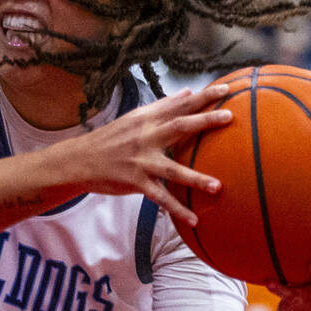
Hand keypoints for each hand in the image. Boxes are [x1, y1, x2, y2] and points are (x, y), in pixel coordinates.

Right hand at [74, 83, 232, 225]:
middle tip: (230, 117)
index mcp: (147, 119)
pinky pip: (159, 198)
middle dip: (205, 121)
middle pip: (178, 126)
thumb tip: (187, 92)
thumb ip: (162, 106)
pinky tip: (194, 220)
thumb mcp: (134, 117)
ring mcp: (140, 160)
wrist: (80, 159)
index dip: (202, 97)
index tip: (226, 90)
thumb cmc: (111, 138)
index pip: (179, 105)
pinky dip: (176, 209)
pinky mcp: (135, 181)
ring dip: (195, 178)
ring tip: (218, 186)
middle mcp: (145, 137)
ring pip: (172, 169)